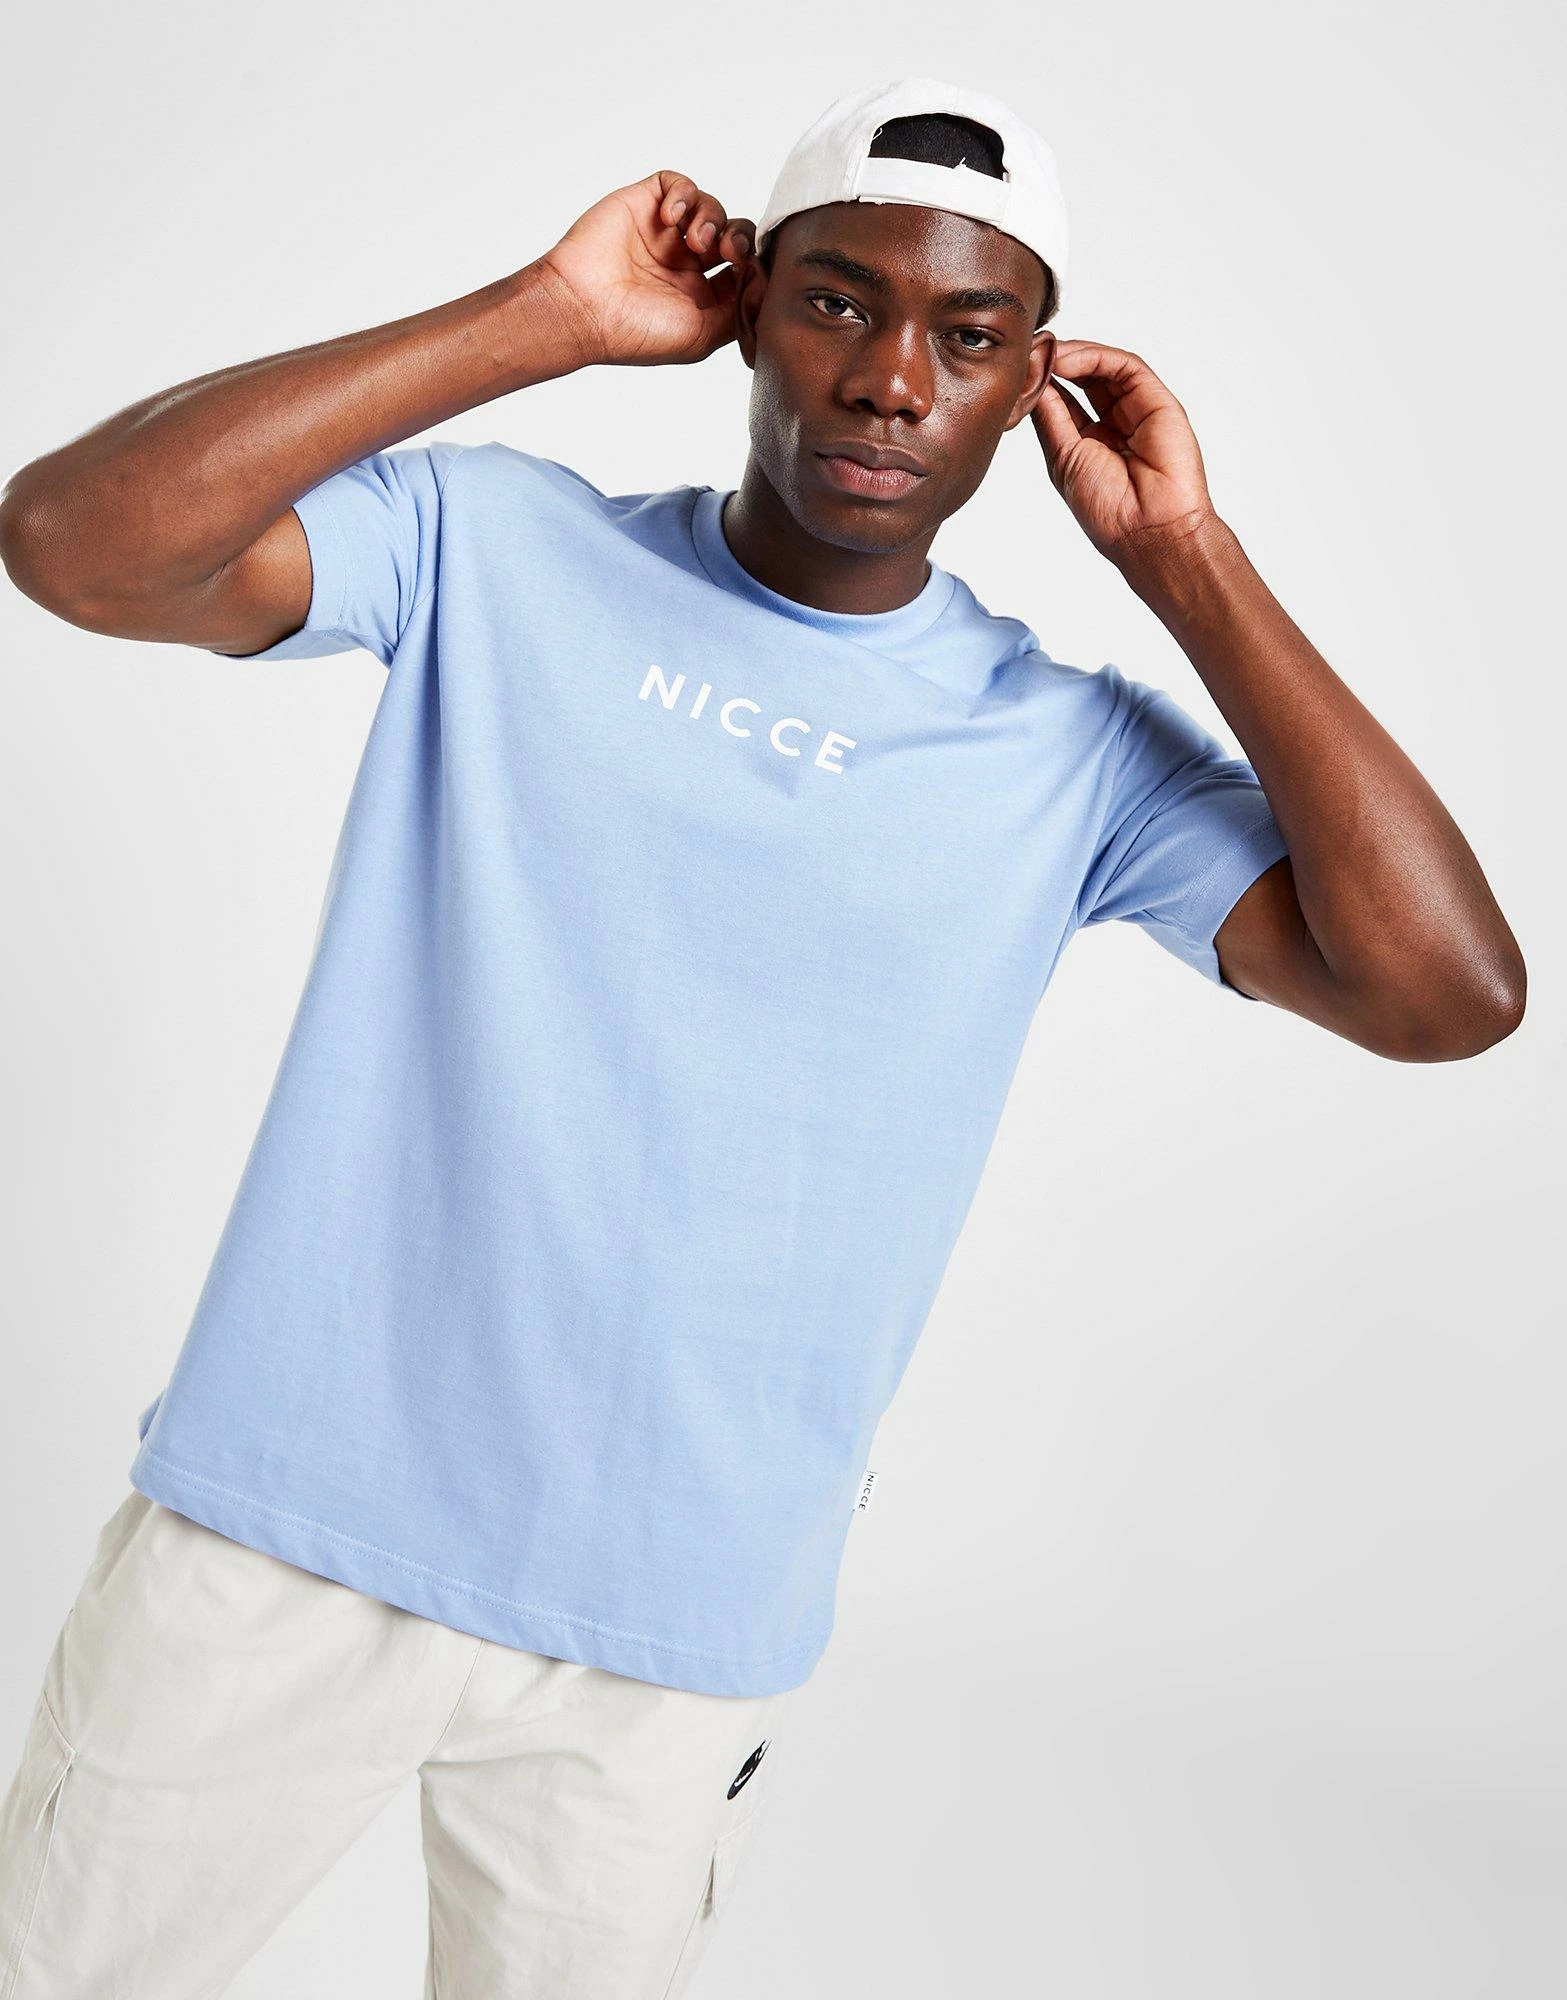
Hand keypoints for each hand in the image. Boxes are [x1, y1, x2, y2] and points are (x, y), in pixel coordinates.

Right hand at [532, 170, 753, 369]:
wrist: (584, 310)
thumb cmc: (635, 332)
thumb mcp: (702, 336)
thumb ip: (739, 309)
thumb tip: (764, 282)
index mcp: (700, 296)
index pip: (742, 268)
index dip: (753, 264)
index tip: (749, 272)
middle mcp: (684, 263)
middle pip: (733, 234)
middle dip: (739, 238)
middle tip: (728, 252)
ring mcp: (664, 233)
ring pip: (710, 207)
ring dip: (712, 219)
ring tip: (694, 241)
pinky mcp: (644, 204)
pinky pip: (678, 184)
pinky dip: (684, 195)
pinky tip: (672, 218)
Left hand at [1030, 340, 1218, 561]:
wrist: (1146, 528)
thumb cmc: (1106, 509)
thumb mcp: (1063, 457)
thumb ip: (1050, 417)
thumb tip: (1032, 383)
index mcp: (1090, 444)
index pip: (1064, 400)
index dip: (1043, 382)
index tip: (1019, 369)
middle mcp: (1114, 424)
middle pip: (1084, 378)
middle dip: (1055, 362)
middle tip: (1030, 352)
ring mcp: (1137, 410)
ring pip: (1104, 367)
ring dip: (1072, 355)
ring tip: (1047, 353)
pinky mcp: (1156, 400)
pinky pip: (1126, 367)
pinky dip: (1096, 357)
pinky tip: (1069, 360)